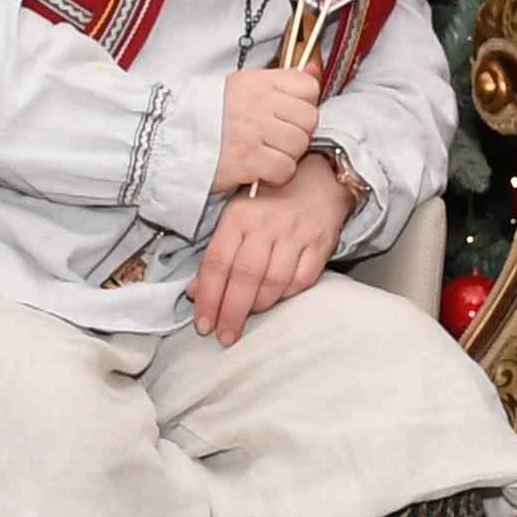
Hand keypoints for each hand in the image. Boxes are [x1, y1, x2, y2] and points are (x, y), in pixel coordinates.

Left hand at [189, 155, 350, 339]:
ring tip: (249, 316)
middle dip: (231, 312)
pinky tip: (275, 299)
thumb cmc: (270, 202)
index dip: (208, 298)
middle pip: (245, 277)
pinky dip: (285, 296)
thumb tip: (195, 292)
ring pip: (273, 283)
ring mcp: (296, 233)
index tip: (204, 322)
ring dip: (258, 307)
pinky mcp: (320, 245)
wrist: (319, 181)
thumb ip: (217, 254)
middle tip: (225, 335)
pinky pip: (301, 282)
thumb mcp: (236, 217)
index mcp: (239, 214)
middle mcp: (268, 223)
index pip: (217, 263)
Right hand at [213, 64, 321, 193]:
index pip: (308, 88)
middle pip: (308, 119)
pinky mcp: (247, 160)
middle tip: (276, 139)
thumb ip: (282, 80)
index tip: (288, 114)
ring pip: (299, 145)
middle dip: (298, 133)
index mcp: (257, 81)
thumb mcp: (244, 86)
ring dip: (287, 155)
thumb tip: (315, 70)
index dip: (304, 105)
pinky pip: (284, 169)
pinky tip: (260, 169)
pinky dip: (276, 174)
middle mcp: (257, 102)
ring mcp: (252, 131)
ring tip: (266, 153)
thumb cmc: (211, 115)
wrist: (171, 141)